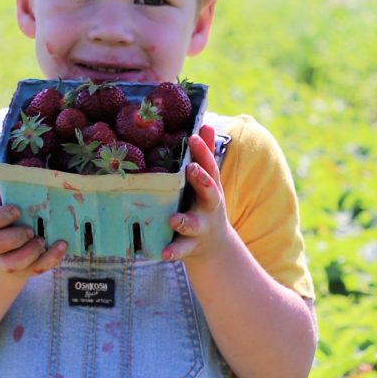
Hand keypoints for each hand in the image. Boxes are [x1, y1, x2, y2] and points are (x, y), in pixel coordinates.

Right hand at [0, 141, 67, 274]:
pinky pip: (35, 270)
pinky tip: (62, 245)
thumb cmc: (7, 212)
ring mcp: (7, 259)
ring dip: (29, 253)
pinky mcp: (25, 269)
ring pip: (11, 264)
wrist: (11, 246)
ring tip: (43, 239)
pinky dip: (50, 259)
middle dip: (13, 238)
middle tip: (31, 229)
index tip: (16, 209)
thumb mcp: (1, 191)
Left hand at [162, 124, 232, 263]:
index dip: (203, 152)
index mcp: (210, 187)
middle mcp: (208, 207)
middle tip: (191, 169)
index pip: (209, 166)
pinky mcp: (190, 246)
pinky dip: (172, 252)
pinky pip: (180, 250)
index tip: (194, 137)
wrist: (215, 247)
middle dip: (202, 181)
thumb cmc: (204, 204)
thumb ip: (205, 155)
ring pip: (194, 224)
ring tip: (173, 219)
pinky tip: (162, 254)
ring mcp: (200, 227)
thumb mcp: (208, 181)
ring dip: (185, 221)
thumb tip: (205, 124)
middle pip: (209, 192)